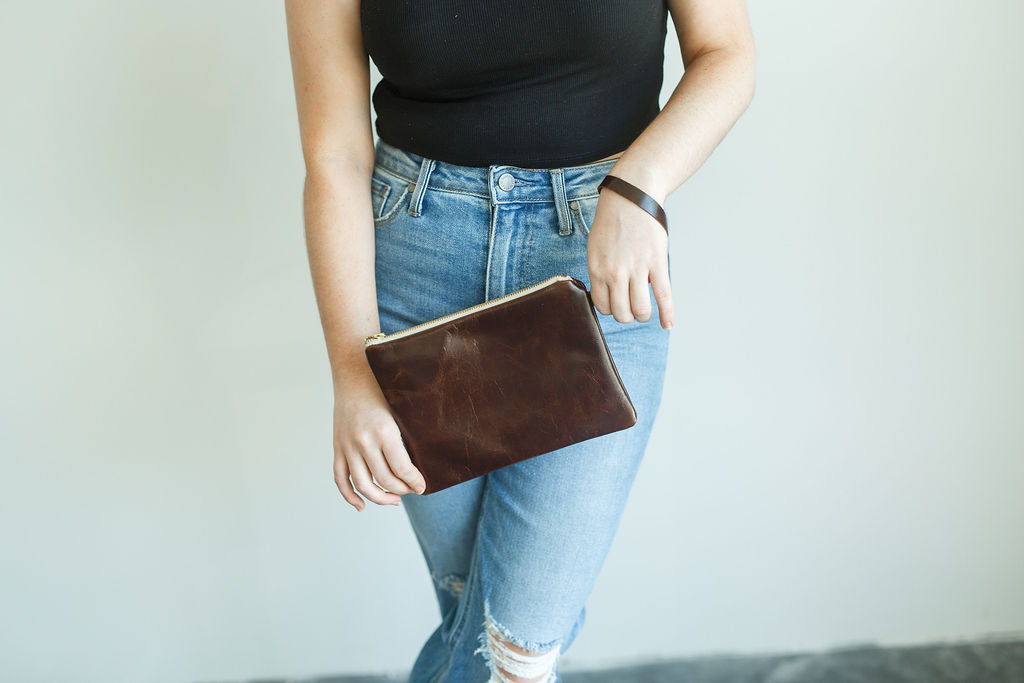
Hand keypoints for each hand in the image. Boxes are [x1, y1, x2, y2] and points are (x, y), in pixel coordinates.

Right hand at [332, 367, 426, 509]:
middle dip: (402, 490)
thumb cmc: (382, 392)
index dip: (415, 483)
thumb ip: (407, 438)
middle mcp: (364, 442)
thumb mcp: (400, 412)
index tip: (423, 487)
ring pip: (363, 485)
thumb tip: (419, 468)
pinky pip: (340, 479)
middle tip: (412, 490)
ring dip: (380, 498)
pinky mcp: (337, 448)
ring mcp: (347, 446)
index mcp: (384, 431)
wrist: (353, 377)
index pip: (402, 469)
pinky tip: (362, 506)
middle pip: (384, 480)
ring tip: (395, 500)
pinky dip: (350, 496)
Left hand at [586, 190, 673, 328]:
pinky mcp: (657, 264)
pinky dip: (667, 314)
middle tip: (630, 308)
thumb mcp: (595, 248)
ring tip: (644, 311)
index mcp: (597, 269)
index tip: (616, 304)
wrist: (631, 198)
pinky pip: (663, 296)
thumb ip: (600, 271)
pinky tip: (667, 324)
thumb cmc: (613, 222)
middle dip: (626, 315)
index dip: (610, 309)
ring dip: (643, 315)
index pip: (602, 306)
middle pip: (621, 312)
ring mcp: (637, 269)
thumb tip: (606, 294)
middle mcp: (615, 272)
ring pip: (640, 310)